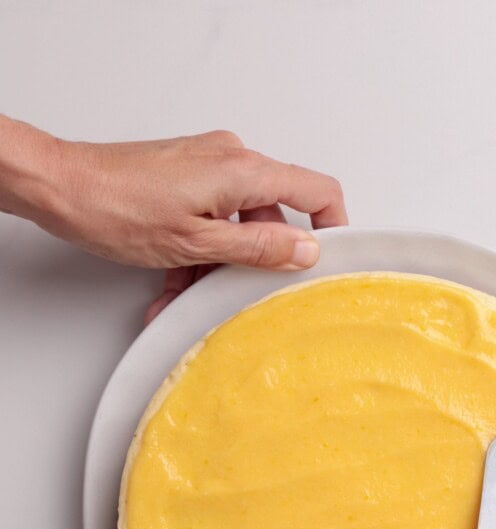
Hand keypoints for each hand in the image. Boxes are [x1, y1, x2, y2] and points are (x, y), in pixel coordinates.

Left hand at [0, 116, 346, 321]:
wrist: (61, 187)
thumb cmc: (117, 208)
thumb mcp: (198, 242)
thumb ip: (259, 247)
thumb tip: (307, 251)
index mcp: (243, 171)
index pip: (316, 190)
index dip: (334, 227)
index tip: (333, 261)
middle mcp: (230, 161)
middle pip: (272, 218)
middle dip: (256, 264)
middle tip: (244, 298)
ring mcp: (207, 168)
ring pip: (236, 227)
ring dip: (217, 268)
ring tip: (187, 301)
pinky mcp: (186, 179)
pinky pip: (210, 221)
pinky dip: (198, 255)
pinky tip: (173, 289)